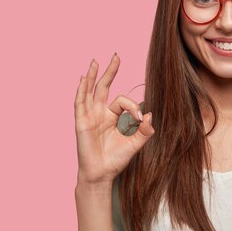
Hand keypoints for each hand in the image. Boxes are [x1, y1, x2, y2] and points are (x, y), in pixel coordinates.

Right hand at [74, 54, 154, 185]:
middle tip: (116, 56)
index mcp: (112, 117)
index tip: (141, 119)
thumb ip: (145, 131)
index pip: (123, 101)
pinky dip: (81, 90)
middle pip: (104, 87)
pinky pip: (80, 103)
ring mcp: (90, 116)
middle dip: (110, 71)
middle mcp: (100, 113)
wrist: (102, 174)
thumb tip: (150, 115)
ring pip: (90, 91)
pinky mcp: (82, 122)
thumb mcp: (135, 144)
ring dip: (92, 75)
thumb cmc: (116, 160)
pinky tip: (83, 78)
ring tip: (95, 61)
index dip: (134, 106)